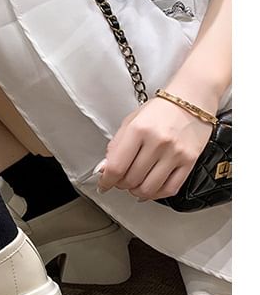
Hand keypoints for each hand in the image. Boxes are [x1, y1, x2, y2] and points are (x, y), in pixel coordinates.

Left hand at [97, 96, 214, 200]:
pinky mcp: (190, 161)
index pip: (116, 166)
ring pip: (149, 188)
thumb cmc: (160, 110)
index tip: (103, 185)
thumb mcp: (130, 122)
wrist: (191, 99)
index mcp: (138, 130)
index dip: (106, 181)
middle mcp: (157, 142)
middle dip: (121, 184)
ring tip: (134, 185)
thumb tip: (104, 169)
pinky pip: (170, 188)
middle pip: (131, 179)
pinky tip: (150, 188)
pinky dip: (156, 194)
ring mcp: (175, 153)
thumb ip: (115, 146)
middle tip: (120, 181)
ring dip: (137, 192)